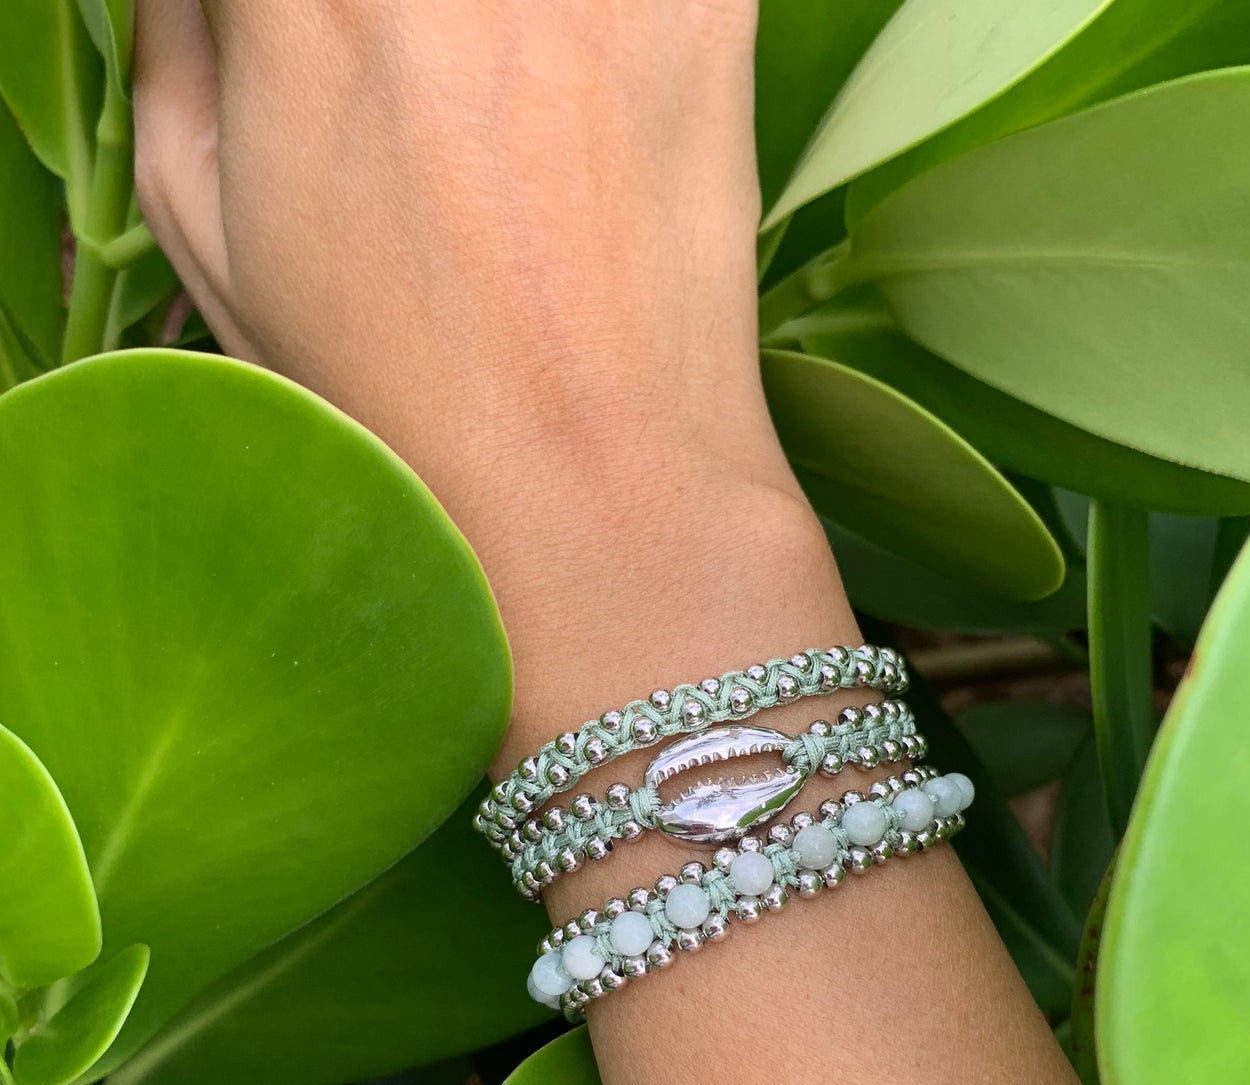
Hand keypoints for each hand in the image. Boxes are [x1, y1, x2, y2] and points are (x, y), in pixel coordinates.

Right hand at [133, 0, 835, 757]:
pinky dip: (617, 18)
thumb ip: (174, 48)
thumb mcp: (209, 238)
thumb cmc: (395, 403)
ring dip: (511, 31)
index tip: (316, 68)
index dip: (295, 19)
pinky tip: (589, 101)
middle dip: (401, 22)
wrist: (595, 500)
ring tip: (507, 118)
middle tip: (424, 102)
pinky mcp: (704, 12)